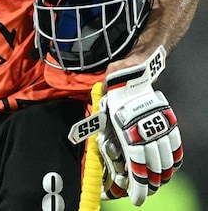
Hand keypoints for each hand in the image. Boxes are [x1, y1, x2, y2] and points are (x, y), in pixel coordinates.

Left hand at [101, 58, 181, 204]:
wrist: (129, 80)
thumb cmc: (113, 102)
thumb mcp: (105, 123)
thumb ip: (108, 141)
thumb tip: (103, 162)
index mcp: (127, 134)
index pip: (137, 167)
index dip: (138, 186)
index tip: (136, 199)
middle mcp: (146, 133)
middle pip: (154, 167)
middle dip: (150, 184)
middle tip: (146, 193)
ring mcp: (160, 128)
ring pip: (167, 159)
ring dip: (163, 175)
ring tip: (158, 183)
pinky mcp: (169, 122)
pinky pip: (176, 146)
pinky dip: (174, 159)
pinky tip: (171, 167)